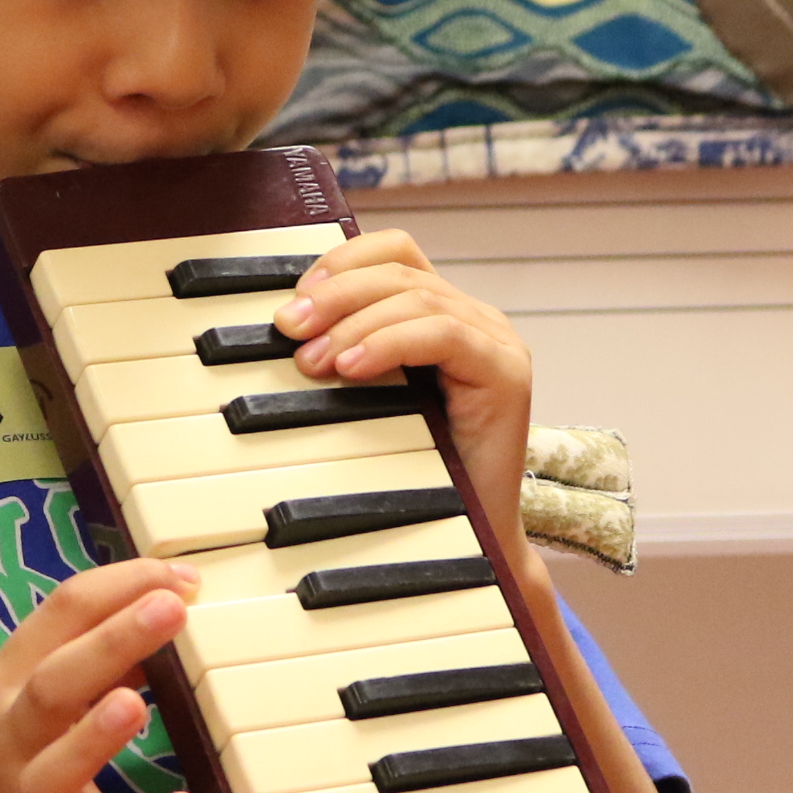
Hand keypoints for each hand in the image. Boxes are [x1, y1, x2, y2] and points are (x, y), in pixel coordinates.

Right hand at [0, 555, 203, 792]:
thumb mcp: (14, 704)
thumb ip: (82, 663)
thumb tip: (152, 619)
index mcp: (6, 686)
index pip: (59, 615)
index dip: (121, 587)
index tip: (179, 578)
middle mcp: (12, 738)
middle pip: (55, 682)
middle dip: (111, 641)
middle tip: (170, 608)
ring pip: (60, 766)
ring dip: (98, 734)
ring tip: (137, 702)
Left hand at [273, 230, 536, 572]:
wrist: (466, 540)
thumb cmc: (415, 473)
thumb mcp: (371, 399)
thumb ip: (346, 354)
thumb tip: (287, 324)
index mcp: (445, 313)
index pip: (396, 253)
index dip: (343, 261)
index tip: (295, 297)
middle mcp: (476, 318)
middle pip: (401, 272)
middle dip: (335, 295)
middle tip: (287, 328)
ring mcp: (496, 341)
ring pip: (418, 298)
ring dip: (353, 324)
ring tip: (312, 360)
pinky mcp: (506, 372)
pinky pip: (444, 335)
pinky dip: (389, 343)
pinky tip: (352, 367)